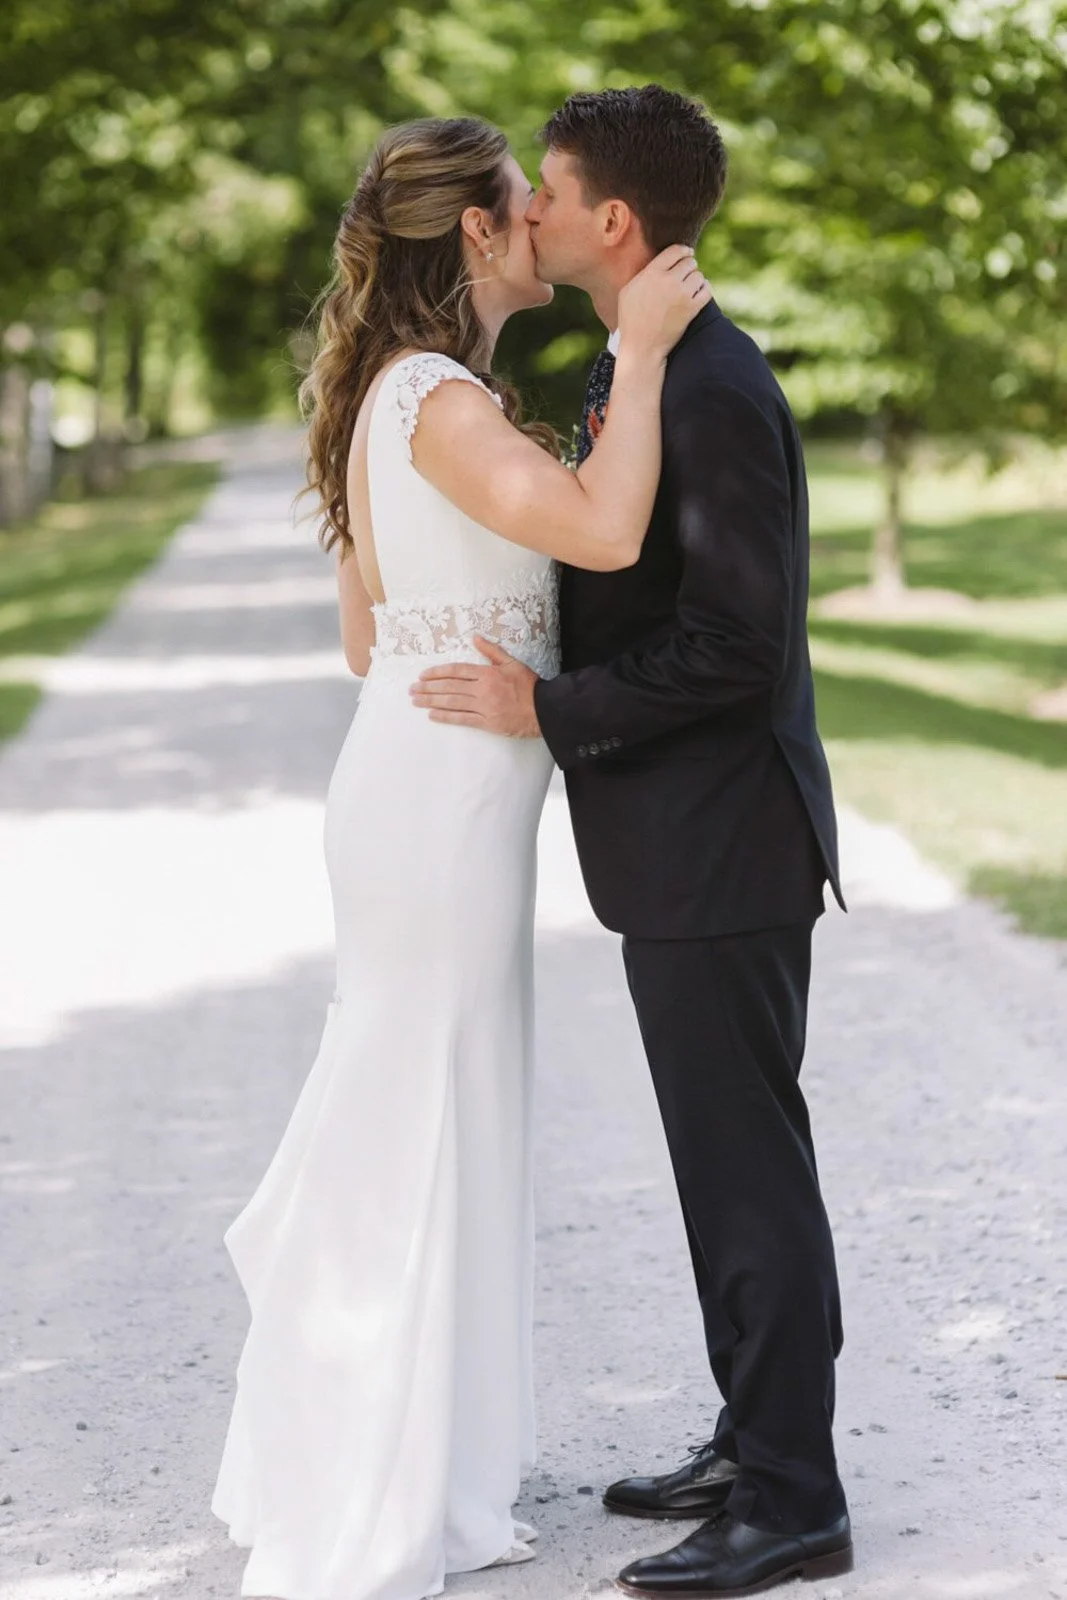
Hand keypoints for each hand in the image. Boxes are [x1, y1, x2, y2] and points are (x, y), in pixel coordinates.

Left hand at [408, 636, 541, 736]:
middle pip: (449, 686)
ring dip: (431, 701)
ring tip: (416, 700)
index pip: (456, 670)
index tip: (423, 675)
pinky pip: (462, 718)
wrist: (544, 709)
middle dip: (428, 687)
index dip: (438, 672)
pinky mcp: (487, 722)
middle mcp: (482, 689)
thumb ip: (492, 651)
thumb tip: (475, 637)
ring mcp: (484, 706)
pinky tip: (432, 715)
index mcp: (487, 673)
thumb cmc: (530, 686)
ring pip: (452, 702)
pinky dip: (446, 717)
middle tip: (412, 688)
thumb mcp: (512, 663)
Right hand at [617, 244, 710, 360]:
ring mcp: (681, 294)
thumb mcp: (628, 292)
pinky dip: (705, 289)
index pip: (674, 251)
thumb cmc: (631, 320)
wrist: (642, 346)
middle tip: (687, 274)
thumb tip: (657, 264)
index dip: (683, 250)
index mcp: (651, 273)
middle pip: (689, 262)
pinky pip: (706, 290)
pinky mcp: (691, 309)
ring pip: (699, 275)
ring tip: (691, 286)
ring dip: (696, 279)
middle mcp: (668, 280)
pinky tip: (700, 292)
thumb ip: (643, 274)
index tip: (687, 253)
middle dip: (690, 266)